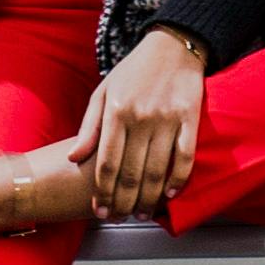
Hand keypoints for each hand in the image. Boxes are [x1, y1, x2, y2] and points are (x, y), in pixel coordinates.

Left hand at [77, 28, 207, 216]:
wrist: (173, 46)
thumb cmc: (133, 71)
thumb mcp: (103, 92)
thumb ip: (89, 127)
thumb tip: (74, 158)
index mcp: (116, 112)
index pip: (106, 163)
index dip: (102, 192)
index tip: (99, 210)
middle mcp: (141, 117)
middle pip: (130, 173)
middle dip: (122, 202)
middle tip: (118, 217)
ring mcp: (167, 119)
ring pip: (157, 170)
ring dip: (149, 198)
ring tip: (141, 213)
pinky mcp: (190, 118)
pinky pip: (185, 157)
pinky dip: (178, 180)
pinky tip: (170, 195)